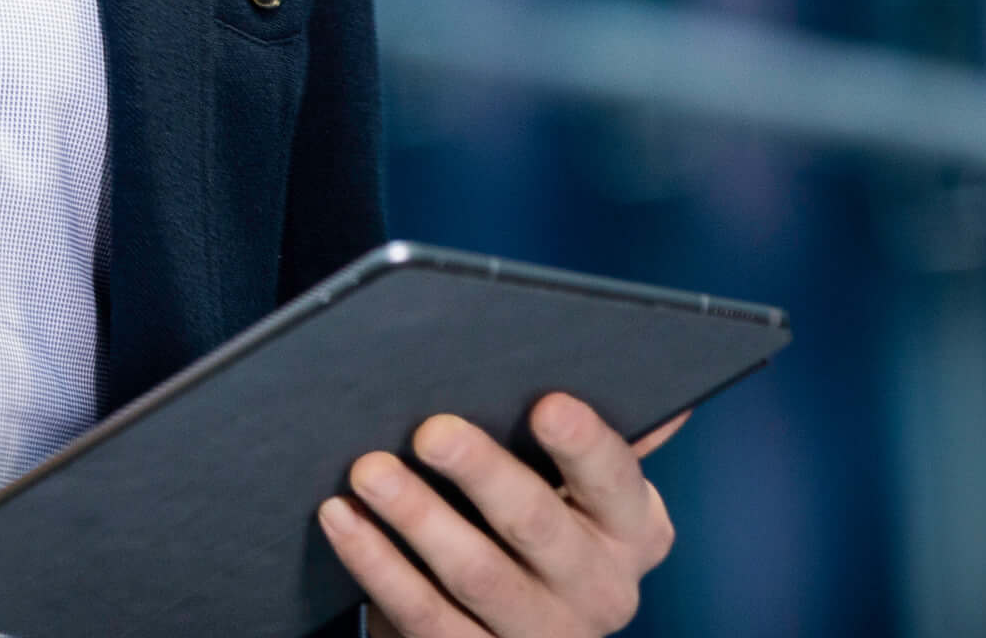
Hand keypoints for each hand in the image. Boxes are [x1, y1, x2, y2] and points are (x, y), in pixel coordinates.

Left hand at [319, 396, 682, 637]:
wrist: (507, 623)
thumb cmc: (536, 518)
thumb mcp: (578, 484)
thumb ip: (593, 435)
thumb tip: (641, 374)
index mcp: (632, 529)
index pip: (615, 478)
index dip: (583, 443)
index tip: (547, 404)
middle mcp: (601, 589)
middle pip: (537, 525)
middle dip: (482, 473)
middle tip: (429, 431)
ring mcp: (540, 633)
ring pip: (475, 574)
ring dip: (417, 517)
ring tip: (368, 471)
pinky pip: (425, 616)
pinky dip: (377, 565)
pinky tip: (343, 520)